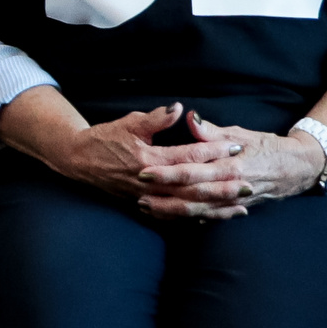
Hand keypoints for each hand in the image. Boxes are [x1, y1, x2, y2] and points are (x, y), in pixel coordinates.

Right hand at [41, 104, 235, 203]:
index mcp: (148, 159)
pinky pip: (174, 215)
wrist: (78, 161)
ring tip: (240, 206)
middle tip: (248, 181)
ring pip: (187, 205)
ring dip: (214, 207)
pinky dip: (196, 217)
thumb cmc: (104, 139)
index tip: (236, 145)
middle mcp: (150, 182)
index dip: (213, 151)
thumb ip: (155, 119)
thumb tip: (178, 109)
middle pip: (193, 186)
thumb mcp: (128, 123)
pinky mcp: (145, 205)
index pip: (188, 156)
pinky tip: (213, 218)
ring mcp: (147, 197)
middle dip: (222, 185)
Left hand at [123, 111, 326, 218]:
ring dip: (173, 212)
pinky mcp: (239, 209)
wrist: (299, 167)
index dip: (167, 173)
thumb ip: (212, 131)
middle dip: (164, 198)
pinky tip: (173, 219)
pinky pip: (212, 217)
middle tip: (137, 196)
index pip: (193, 170)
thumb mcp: (242, 134)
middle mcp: (232, 186)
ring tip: (148, 209)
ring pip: (200, 210)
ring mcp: (236, 201)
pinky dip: (192, 219)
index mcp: (231, 165)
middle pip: (192, 195)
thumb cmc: (268, 146)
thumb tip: (189, 117)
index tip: (144, 171)